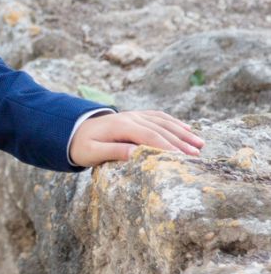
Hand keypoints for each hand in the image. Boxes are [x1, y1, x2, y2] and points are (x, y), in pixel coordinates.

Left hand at [70, 109, 204, 167]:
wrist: (72, 131)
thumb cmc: (81, 146)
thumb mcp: (92, 152)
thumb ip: (114, 151)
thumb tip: (136, 154)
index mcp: (121, 126)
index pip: (149, 136)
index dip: (166, 147)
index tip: (180, 159)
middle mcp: (131, 117)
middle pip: (160, 129)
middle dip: (180, 142)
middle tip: (197, 156)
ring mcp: (136, 115)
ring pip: (164, 122)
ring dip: (183, 133)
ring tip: (200, 144)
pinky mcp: (137, 116)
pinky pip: (160, 117)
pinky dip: (175, 123)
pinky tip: (188, 129)